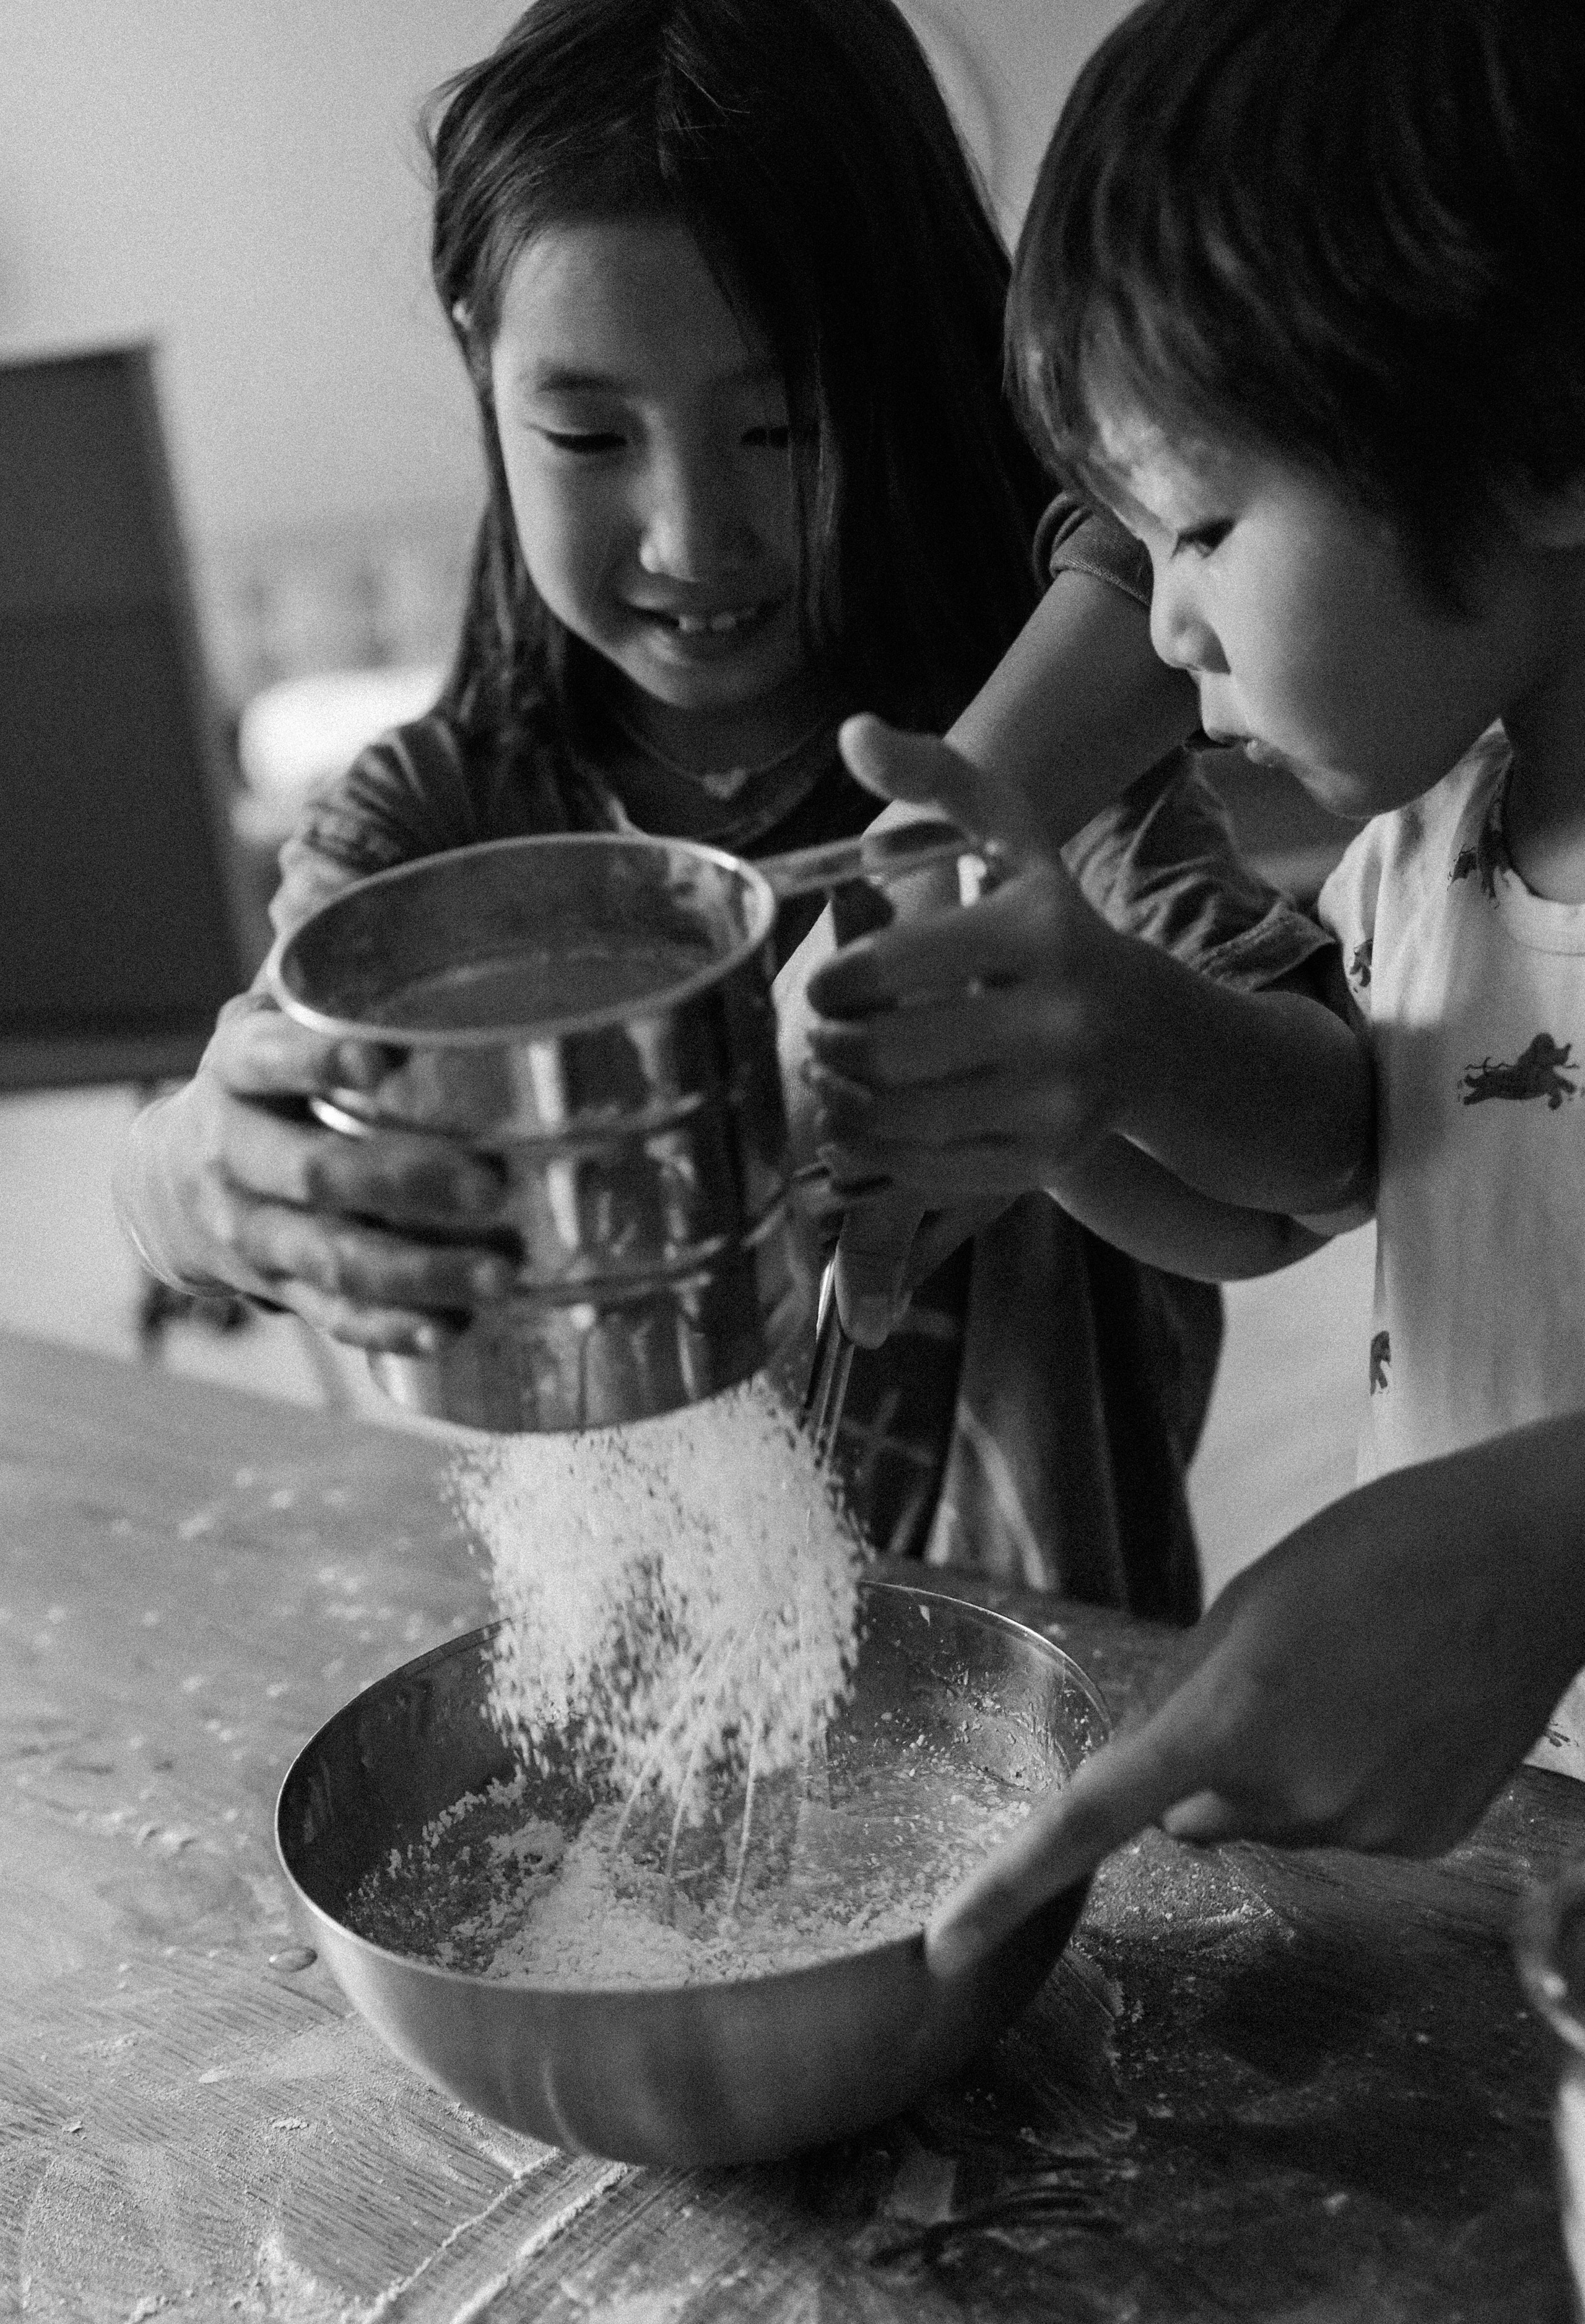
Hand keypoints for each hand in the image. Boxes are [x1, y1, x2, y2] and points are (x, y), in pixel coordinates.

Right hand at [117, 994, 518, 1352]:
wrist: (176, 1182)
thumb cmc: (272, 1082)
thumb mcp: (281, 1020)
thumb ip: (339, 976)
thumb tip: (424, 881)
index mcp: (237, 1068)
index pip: (265, 1058)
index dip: (316, 1060)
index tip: (381, 1062)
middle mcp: (230, 1149)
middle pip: (313, 1171)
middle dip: (405, 1182)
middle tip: (493, 1187)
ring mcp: (247, 1227)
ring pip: (328, 1254)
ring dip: (417, 1271)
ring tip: (501, 1276)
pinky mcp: (271, 1287)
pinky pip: (330, 1314)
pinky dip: (390, 1326)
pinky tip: (452, 1329)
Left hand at [806, 715, 1138, 1219]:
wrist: (1148, 1032)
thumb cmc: (1051, 925)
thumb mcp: (1010, 837)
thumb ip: (934, 777)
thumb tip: (853, 732)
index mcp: (1037, 929)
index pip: (884, 967)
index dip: (830, 985)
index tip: (824, 989)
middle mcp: (1058, 1018)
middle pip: (883, 1052)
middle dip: (829, 1049)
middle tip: (820, 1040)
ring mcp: (1055, 1098)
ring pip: (897, 1119)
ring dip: (841, 1104)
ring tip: (833, 1080)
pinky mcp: (1044, 1160)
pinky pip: (925, 1169)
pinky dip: (878, 1151)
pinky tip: (866, 1124)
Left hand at [925, 1417, 1584, 1976]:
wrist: (1528, 1559)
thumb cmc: (1377, 1552)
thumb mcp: (1249, 1602)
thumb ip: (1178, 1696)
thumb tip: (1137, 1771)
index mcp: (1231, 1719)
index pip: (1091, 1819)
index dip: (1009, 1886)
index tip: (944, 1945)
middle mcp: (1293, 1793)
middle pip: (1193, 1813)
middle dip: (1204, 1766)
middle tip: (1273, 1679)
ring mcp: (1365, 1828)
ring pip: (1268, 1821)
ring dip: (1280, 1771)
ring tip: (1349, 1684)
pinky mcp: (1422, 1840)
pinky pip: (1339, 1827)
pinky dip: (1346, 1784)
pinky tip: (1395, 1717)